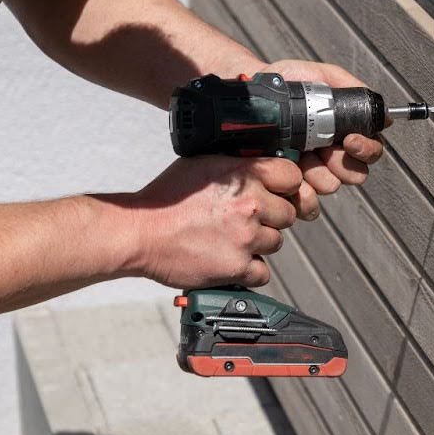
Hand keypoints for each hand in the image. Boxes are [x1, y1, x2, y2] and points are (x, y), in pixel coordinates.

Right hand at [110, 154, 306, 287]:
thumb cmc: (167, 198)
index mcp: (244, 174)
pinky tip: (231, 258)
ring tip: (233, 238)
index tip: (277, 191)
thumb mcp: (203, 163)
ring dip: (260, 242)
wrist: (141, 233)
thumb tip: (259, 163)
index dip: (285, 185)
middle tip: (248, 218)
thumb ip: (236, 163)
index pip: (292, 176)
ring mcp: (245, 237)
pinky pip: (263, 272)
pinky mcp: (237, 267)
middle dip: (271, 216)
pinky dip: (250, 269)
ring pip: (276, 242)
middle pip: (288, 213)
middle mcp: (250, 204)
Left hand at [254, 59, 385, 204]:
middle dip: (342, 163)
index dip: (366, 148)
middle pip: (356, 174)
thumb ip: (351, 88)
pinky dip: (299, 192)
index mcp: (343, 135)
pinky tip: (288, 173)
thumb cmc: (286, 84)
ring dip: (318, 173)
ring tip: (299, 156)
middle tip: (324, 150)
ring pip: (331, 186)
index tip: (349, 138)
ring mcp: (310, 174)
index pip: (371, 151)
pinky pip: (305, 203)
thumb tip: (383, 111)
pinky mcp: (289, 187)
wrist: (251, 98)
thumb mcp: (320, 76)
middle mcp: (331, 157)